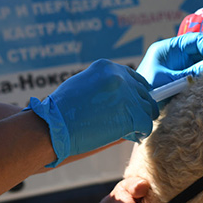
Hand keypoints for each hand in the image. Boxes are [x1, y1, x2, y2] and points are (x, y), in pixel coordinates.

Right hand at [27, 59, 157, 165]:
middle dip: (138, 107)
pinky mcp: (131, 114)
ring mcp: (127, 95)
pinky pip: (146, 124)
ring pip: (148, 108)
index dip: (134, 92)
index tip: (131, 105)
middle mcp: (120, 76)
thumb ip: (103, 85)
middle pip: (143, 92)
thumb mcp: (83, 85)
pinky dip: (141, 132)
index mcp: (107, 67)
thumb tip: (120, 97)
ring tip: (128, 129)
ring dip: (140, 120)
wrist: (54, 126)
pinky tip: (130, 136)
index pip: (133, 77)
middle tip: (130, 120)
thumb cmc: (62, 110)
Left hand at [136, 33, 202, 87]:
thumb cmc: (147, 89)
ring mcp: (180, 66)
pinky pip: (198, 73)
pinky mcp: (182, 77)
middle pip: (200, 50)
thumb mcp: (169, 80)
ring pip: (201, 62)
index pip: (194, 40)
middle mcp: (176, 54)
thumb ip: (189, 74)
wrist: (136, 105)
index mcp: (169, 48)